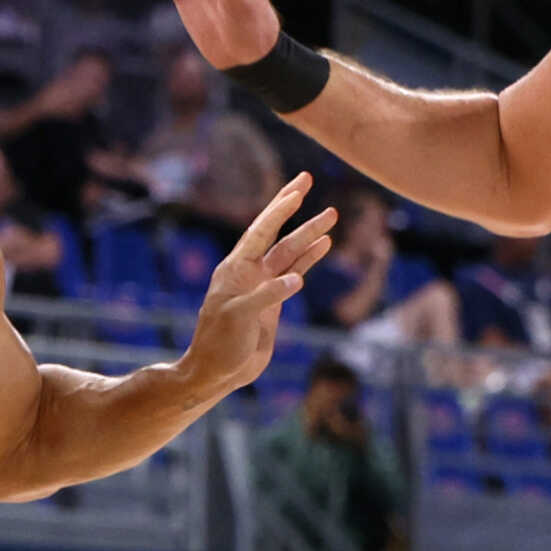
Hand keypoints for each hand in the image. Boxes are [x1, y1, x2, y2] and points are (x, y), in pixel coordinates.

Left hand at [178, 174, 333, 396]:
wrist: (218, 371)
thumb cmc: (219, 343)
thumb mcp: (239, 317)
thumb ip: (267, 296)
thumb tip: (298, 278)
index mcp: (235, 268)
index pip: (259, 231)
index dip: (278, 210)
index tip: (297, 190)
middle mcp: (249, 270)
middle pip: (276, 232)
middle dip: (293, 206)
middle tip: (309, 178)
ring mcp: (263, 284)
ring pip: (290, 252)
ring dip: (309, 234)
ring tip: (331, 215)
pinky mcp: (275, 300)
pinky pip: (295, 272)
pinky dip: (310, 259)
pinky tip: (325, 244)